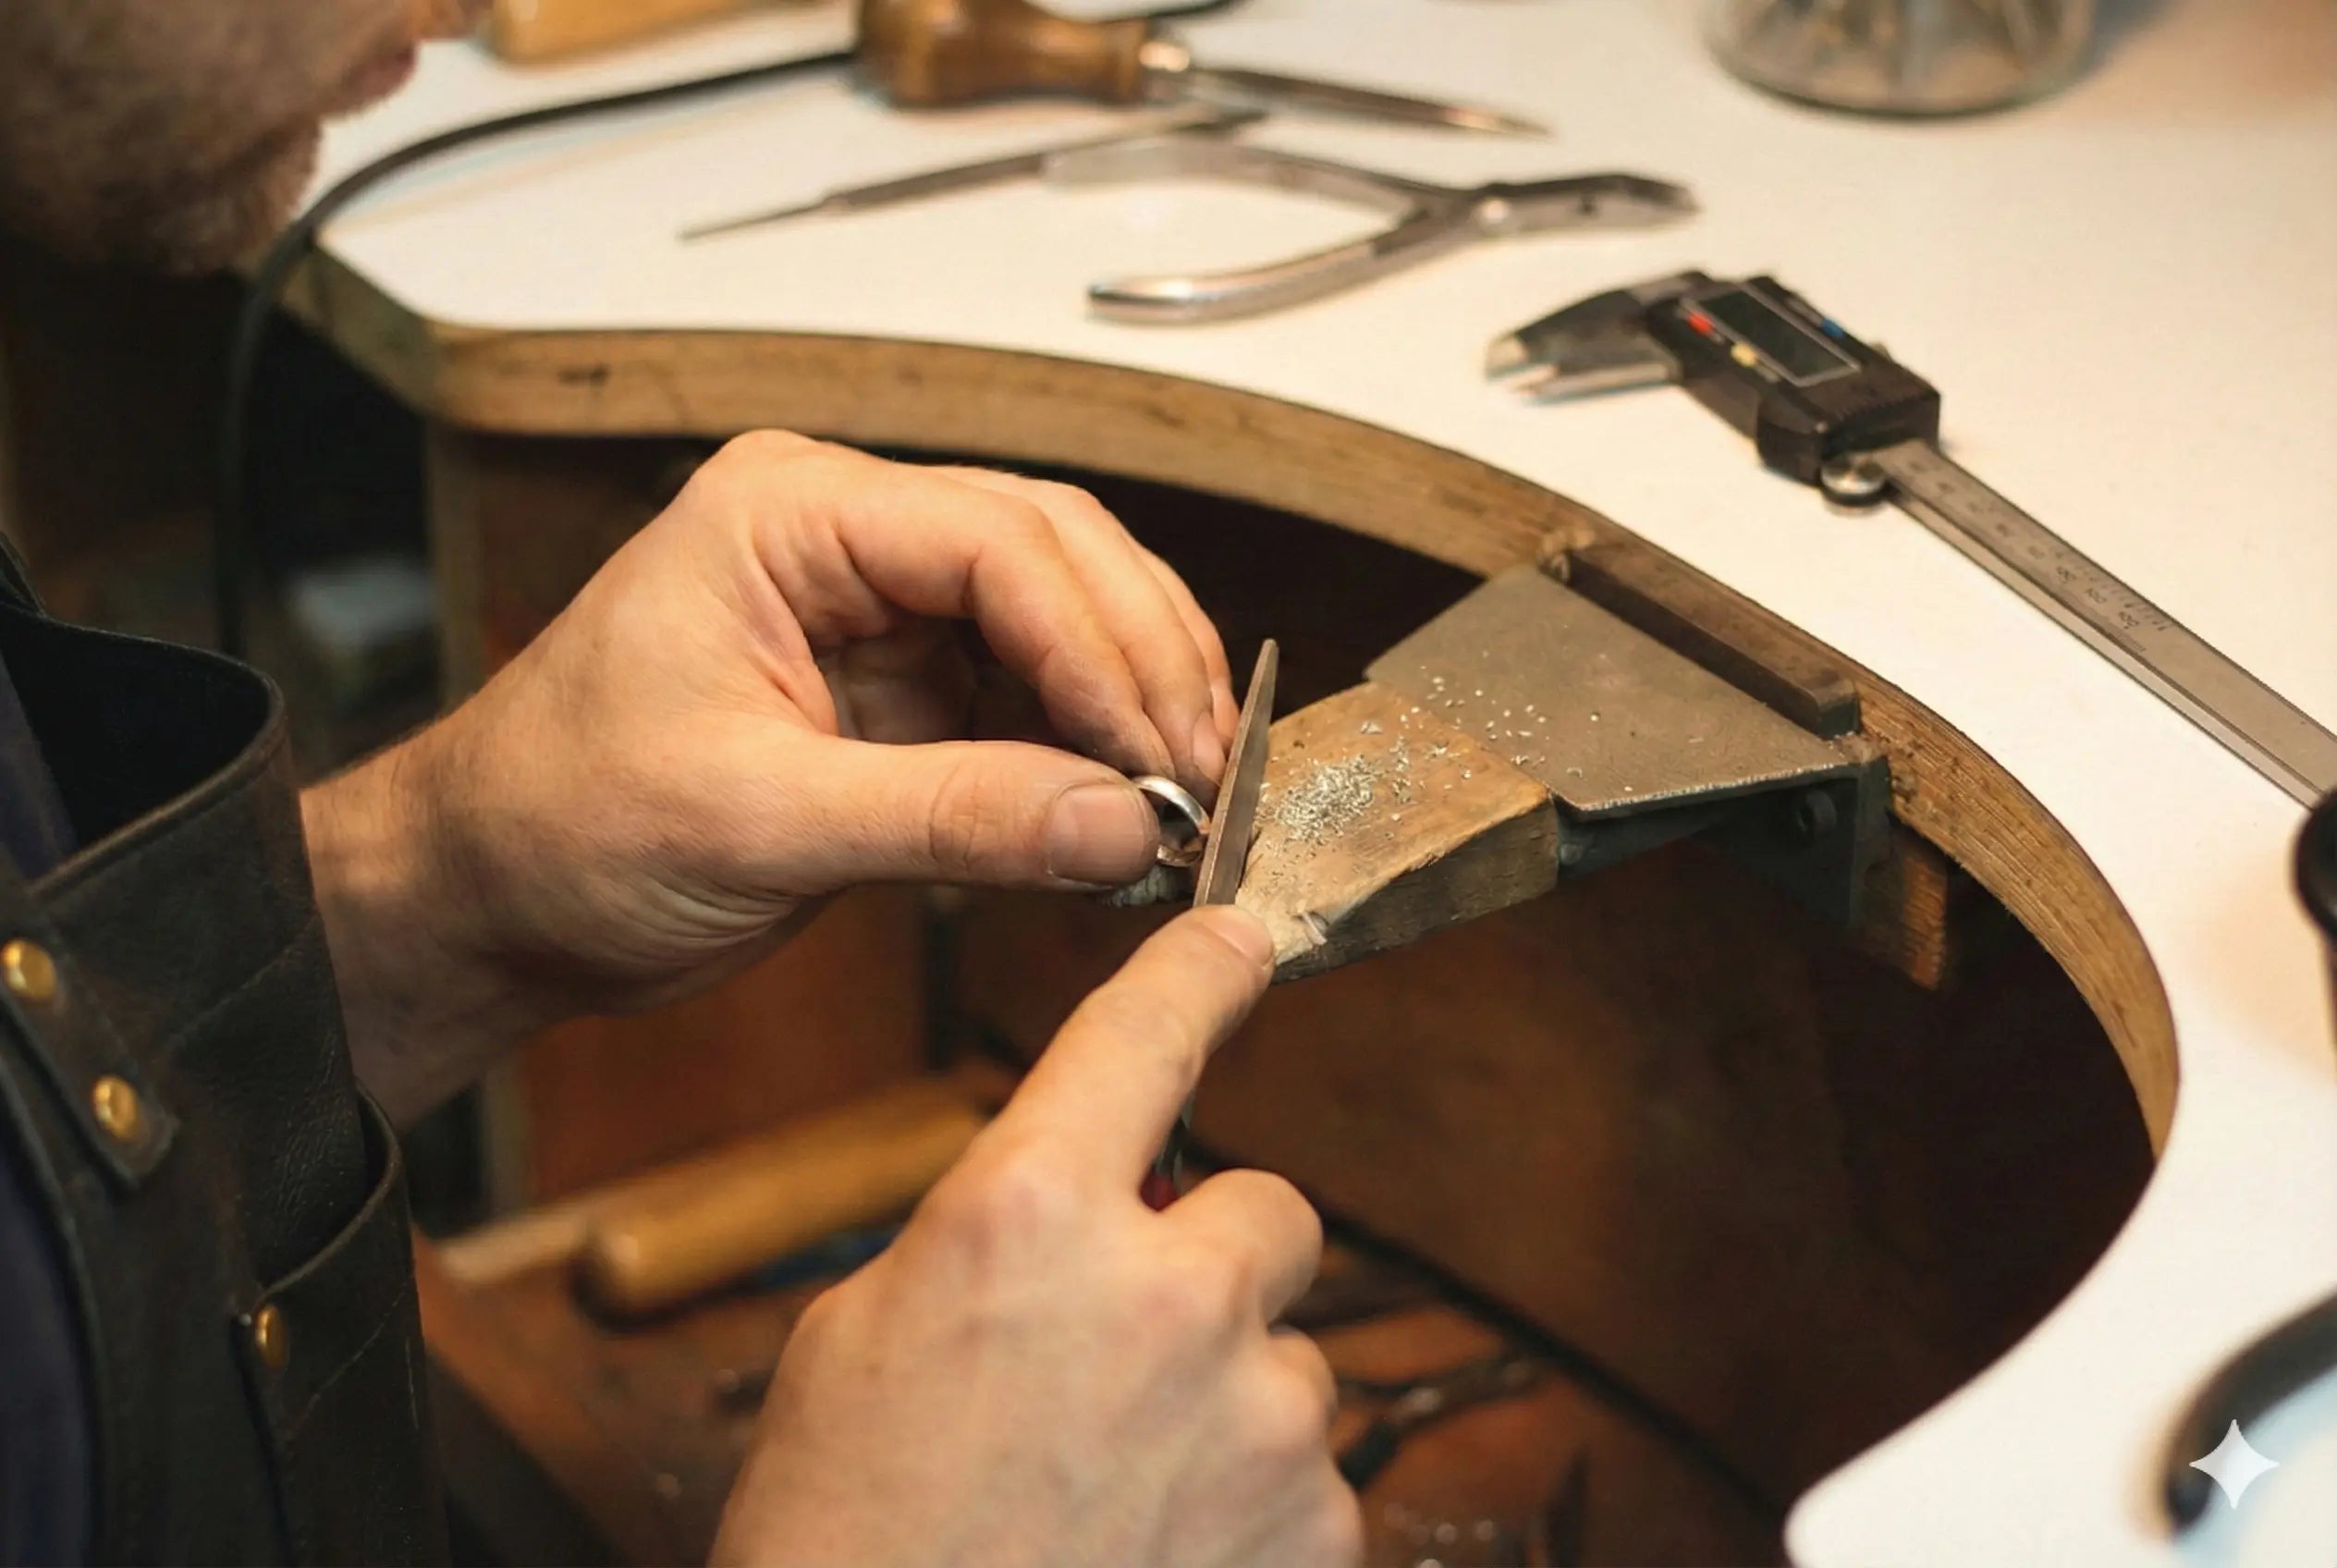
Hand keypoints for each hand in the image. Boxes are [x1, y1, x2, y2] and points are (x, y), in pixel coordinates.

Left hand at [310, 434, 1238, 1114]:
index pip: (995, 540)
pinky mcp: (901, 692)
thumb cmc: (560, 824)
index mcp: (789, 511)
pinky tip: (1129, 814)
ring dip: (1132, 703)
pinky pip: (1030, 702)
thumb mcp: (756, 822)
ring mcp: (880, 611)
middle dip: (1141, 662)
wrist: (489, 900)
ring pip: (1062, 621)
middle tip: (1206, 773)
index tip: (1160, 749)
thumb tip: (1122, 823)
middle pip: (1055, 557)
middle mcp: (847, 537)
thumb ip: (950, 816)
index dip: (1099, 643)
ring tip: (1189, 797)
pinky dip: (1090, 755)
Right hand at [713, 908, 1359, 1567]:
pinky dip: (1253, 1502)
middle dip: (1211, 1260)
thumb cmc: (844, 1537)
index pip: (1143, 1036)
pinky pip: (1310, 1469)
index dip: (1198, 969)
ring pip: (1287, 1351)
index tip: (1238, 937)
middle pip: (1265, 1207)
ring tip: (1117, 1486)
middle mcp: (1165, 1293)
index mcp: (1026, 1216)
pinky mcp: (1316, 1528)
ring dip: (1227, 1395)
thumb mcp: (866, 1340)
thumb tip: (1074, 1220)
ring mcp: (1257, 1417)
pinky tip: (1158, 1546)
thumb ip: (993, 1243)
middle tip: (1127, 1348)